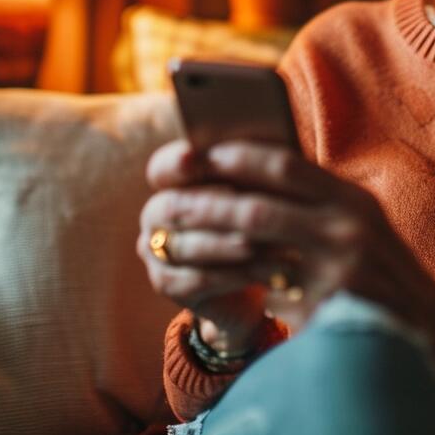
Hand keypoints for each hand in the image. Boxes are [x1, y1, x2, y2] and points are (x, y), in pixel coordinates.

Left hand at [137, 138, 434, 338]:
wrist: (418, 325)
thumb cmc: (375, 267)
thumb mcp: (356, 223)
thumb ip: (313, 199)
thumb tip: (245, 165)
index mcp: (352, 200)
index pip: (286, 166)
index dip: (238, 157)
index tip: (201, 154)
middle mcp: (349, 228)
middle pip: (259, 208)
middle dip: (207, 204)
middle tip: (168, 203)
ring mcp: (340, 271)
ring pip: (254, 250)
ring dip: (207, 242)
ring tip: (171, 238)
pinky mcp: (328, 311)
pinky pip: (266, 294)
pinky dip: (234, 284)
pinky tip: (206, 281)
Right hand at [138, 140, 269, 352]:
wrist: (259, 275)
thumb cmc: (263, 222)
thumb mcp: (263, 192)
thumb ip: (254, 171)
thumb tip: (271, 151)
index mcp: (171, 180)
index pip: (161, 167)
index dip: (174, 162)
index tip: (192, 156)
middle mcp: (155, 212)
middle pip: (174, 207)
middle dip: (218, 208)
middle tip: (256, 208)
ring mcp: (155, 249)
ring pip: (188, 246)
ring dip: (236, 247)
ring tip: (279, 246)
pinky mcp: (166, 283)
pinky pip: (197, 279)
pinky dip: (236, 276)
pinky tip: (269, 273)